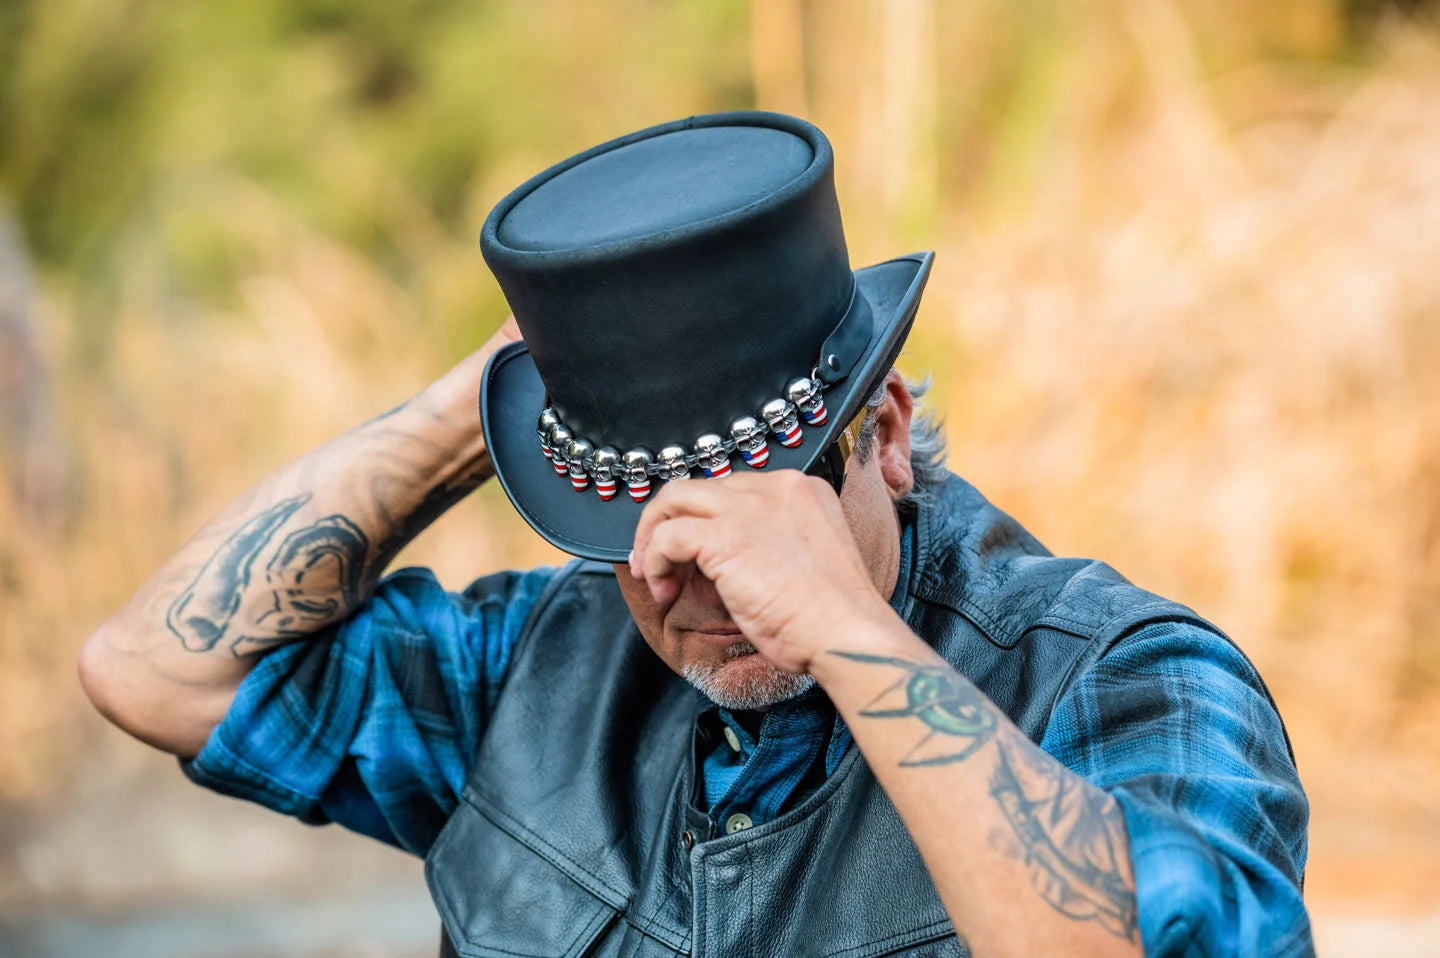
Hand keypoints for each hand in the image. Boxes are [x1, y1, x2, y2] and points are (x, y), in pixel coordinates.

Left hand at [628, 470, 896, 674]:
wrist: (846, 633)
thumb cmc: (832, 615)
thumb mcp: (804, 559)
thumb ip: (767, 543)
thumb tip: (720, 558)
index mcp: (800, 490)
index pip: (733, 489)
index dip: (707, 521)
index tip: (695, 554)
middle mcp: (775, 487)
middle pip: (700, 487)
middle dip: (669, 521)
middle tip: (658, 559)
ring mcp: (749, 508)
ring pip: (675, 499)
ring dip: (653, 538)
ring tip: (655, 575)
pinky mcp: (725, 536)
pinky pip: (668, 536)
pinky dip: (655, 561)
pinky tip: (664, 589)